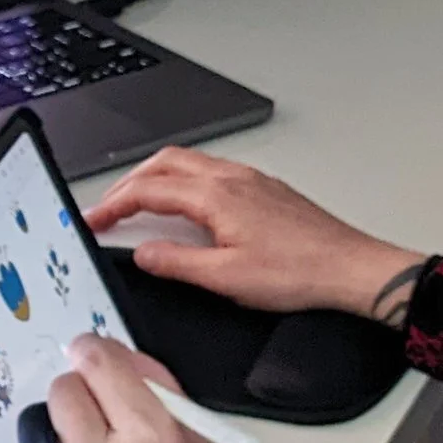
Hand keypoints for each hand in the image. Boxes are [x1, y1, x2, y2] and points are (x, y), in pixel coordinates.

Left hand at [19, 346, 294, 442]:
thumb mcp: (200, 439)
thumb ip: (156, 390)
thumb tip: (113, 356)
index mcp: (150, 436)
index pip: (98, 364)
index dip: (95, 352)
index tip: (94, 355)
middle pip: (62, 392)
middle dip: (81, 393)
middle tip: (103, 410)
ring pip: (41, 432)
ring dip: (66, 432)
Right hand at [88, 148, 427, 319]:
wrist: (349, 268)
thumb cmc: (300, 272)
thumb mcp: (226, 279)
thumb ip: (178, 262)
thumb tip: (144, 253)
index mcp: (216, 196)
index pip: (148, 191)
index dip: (113, 204)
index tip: (93, 220)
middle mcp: (231, 178)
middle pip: (163, 164)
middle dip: (128, 183)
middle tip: (108, 208)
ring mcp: (249, 179)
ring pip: (188, 163)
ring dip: (156, 178)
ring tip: (138, 203)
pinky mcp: (264, 188)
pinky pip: (211, 171)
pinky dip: (183, 181)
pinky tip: (186, 205)